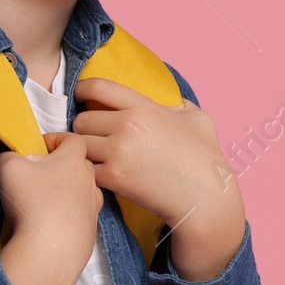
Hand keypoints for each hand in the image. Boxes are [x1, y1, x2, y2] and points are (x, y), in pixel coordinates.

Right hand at [0, 132, 102, 284]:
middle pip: (79, 165)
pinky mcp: (91, 230)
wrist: (50, 251)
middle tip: (38, 175)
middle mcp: (89, 182)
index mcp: (74, 161)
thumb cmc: (32, 203)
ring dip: (66, 192)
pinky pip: (80, 216)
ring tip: (45, 201)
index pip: (73, 139)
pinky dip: (67, 216)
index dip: (56, 139)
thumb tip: (10, 160)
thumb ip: (8, 156)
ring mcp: (93, 207)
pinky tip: (50, 224)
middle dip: (60, 166)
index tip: (40, 148)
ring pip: (82, 191)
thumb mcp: (8, 168)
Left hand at [67, 76, 245, 280]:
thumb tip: (169, 103)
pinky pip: (86, 170)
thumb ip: (178, 105)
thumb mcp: (199, 118)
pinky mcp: (114, 178)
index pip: (98, 86)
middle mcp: (127, 125)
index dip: (83, 90)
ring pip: (79, 146)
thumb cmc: (205, 159)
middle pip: (81, 119)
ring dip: (85, 153)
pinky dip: (90, 175)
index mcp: (144, 107)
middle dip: (85, 129)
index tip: (81, 97)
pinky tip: (103, 178)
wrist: (205, 197)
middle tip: (95, 139)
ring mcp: (118, 152)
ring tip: (97, 160)